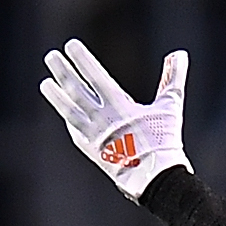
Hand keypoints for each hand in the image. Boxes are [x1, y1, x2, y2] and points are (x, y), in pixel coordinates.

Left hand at [40, 39, 191, 200]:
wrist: (155, 179)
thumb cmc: (165, 142)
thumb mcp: (170, 107)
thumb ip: (173, 78)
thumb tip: (179, 54)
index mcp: (118, 105)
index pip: (94, 75)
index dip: (81, 59)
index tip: (70, 45)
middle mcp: (101, 119)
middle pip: (75, 90)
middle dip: (62, 71)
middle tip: (50, 56)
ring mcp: (93, 136)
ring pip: (68, 111)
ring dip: (55, 96)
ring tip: (45, 83)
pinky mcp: (92, 151)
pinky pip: (75, 132)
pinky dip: (69, 119)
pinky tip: (64, 112)